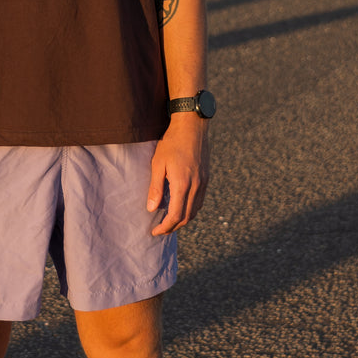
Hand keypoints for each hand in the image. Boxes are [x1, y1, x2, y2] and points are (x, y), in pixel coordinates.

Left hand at [147, 116, 209, 234]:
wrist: (192, 126)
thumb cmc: (171, 142)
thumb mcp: (158, 164)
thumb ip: (155, 188)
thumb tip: (151, 209)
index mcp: (182, 184)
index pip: (175, 215)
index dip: (165, 227)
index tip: (155, 231)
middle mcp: (196, 186)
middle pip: (187, 217)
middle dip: (173, 227)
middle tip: (160, 231)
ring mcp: (203, 182)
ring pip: (195, 210)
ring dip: (183, 220)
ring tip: (170, 222)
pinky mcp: (206, 178)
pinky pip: (199, 201)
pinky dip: (190, 210)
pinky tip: (181, 208)